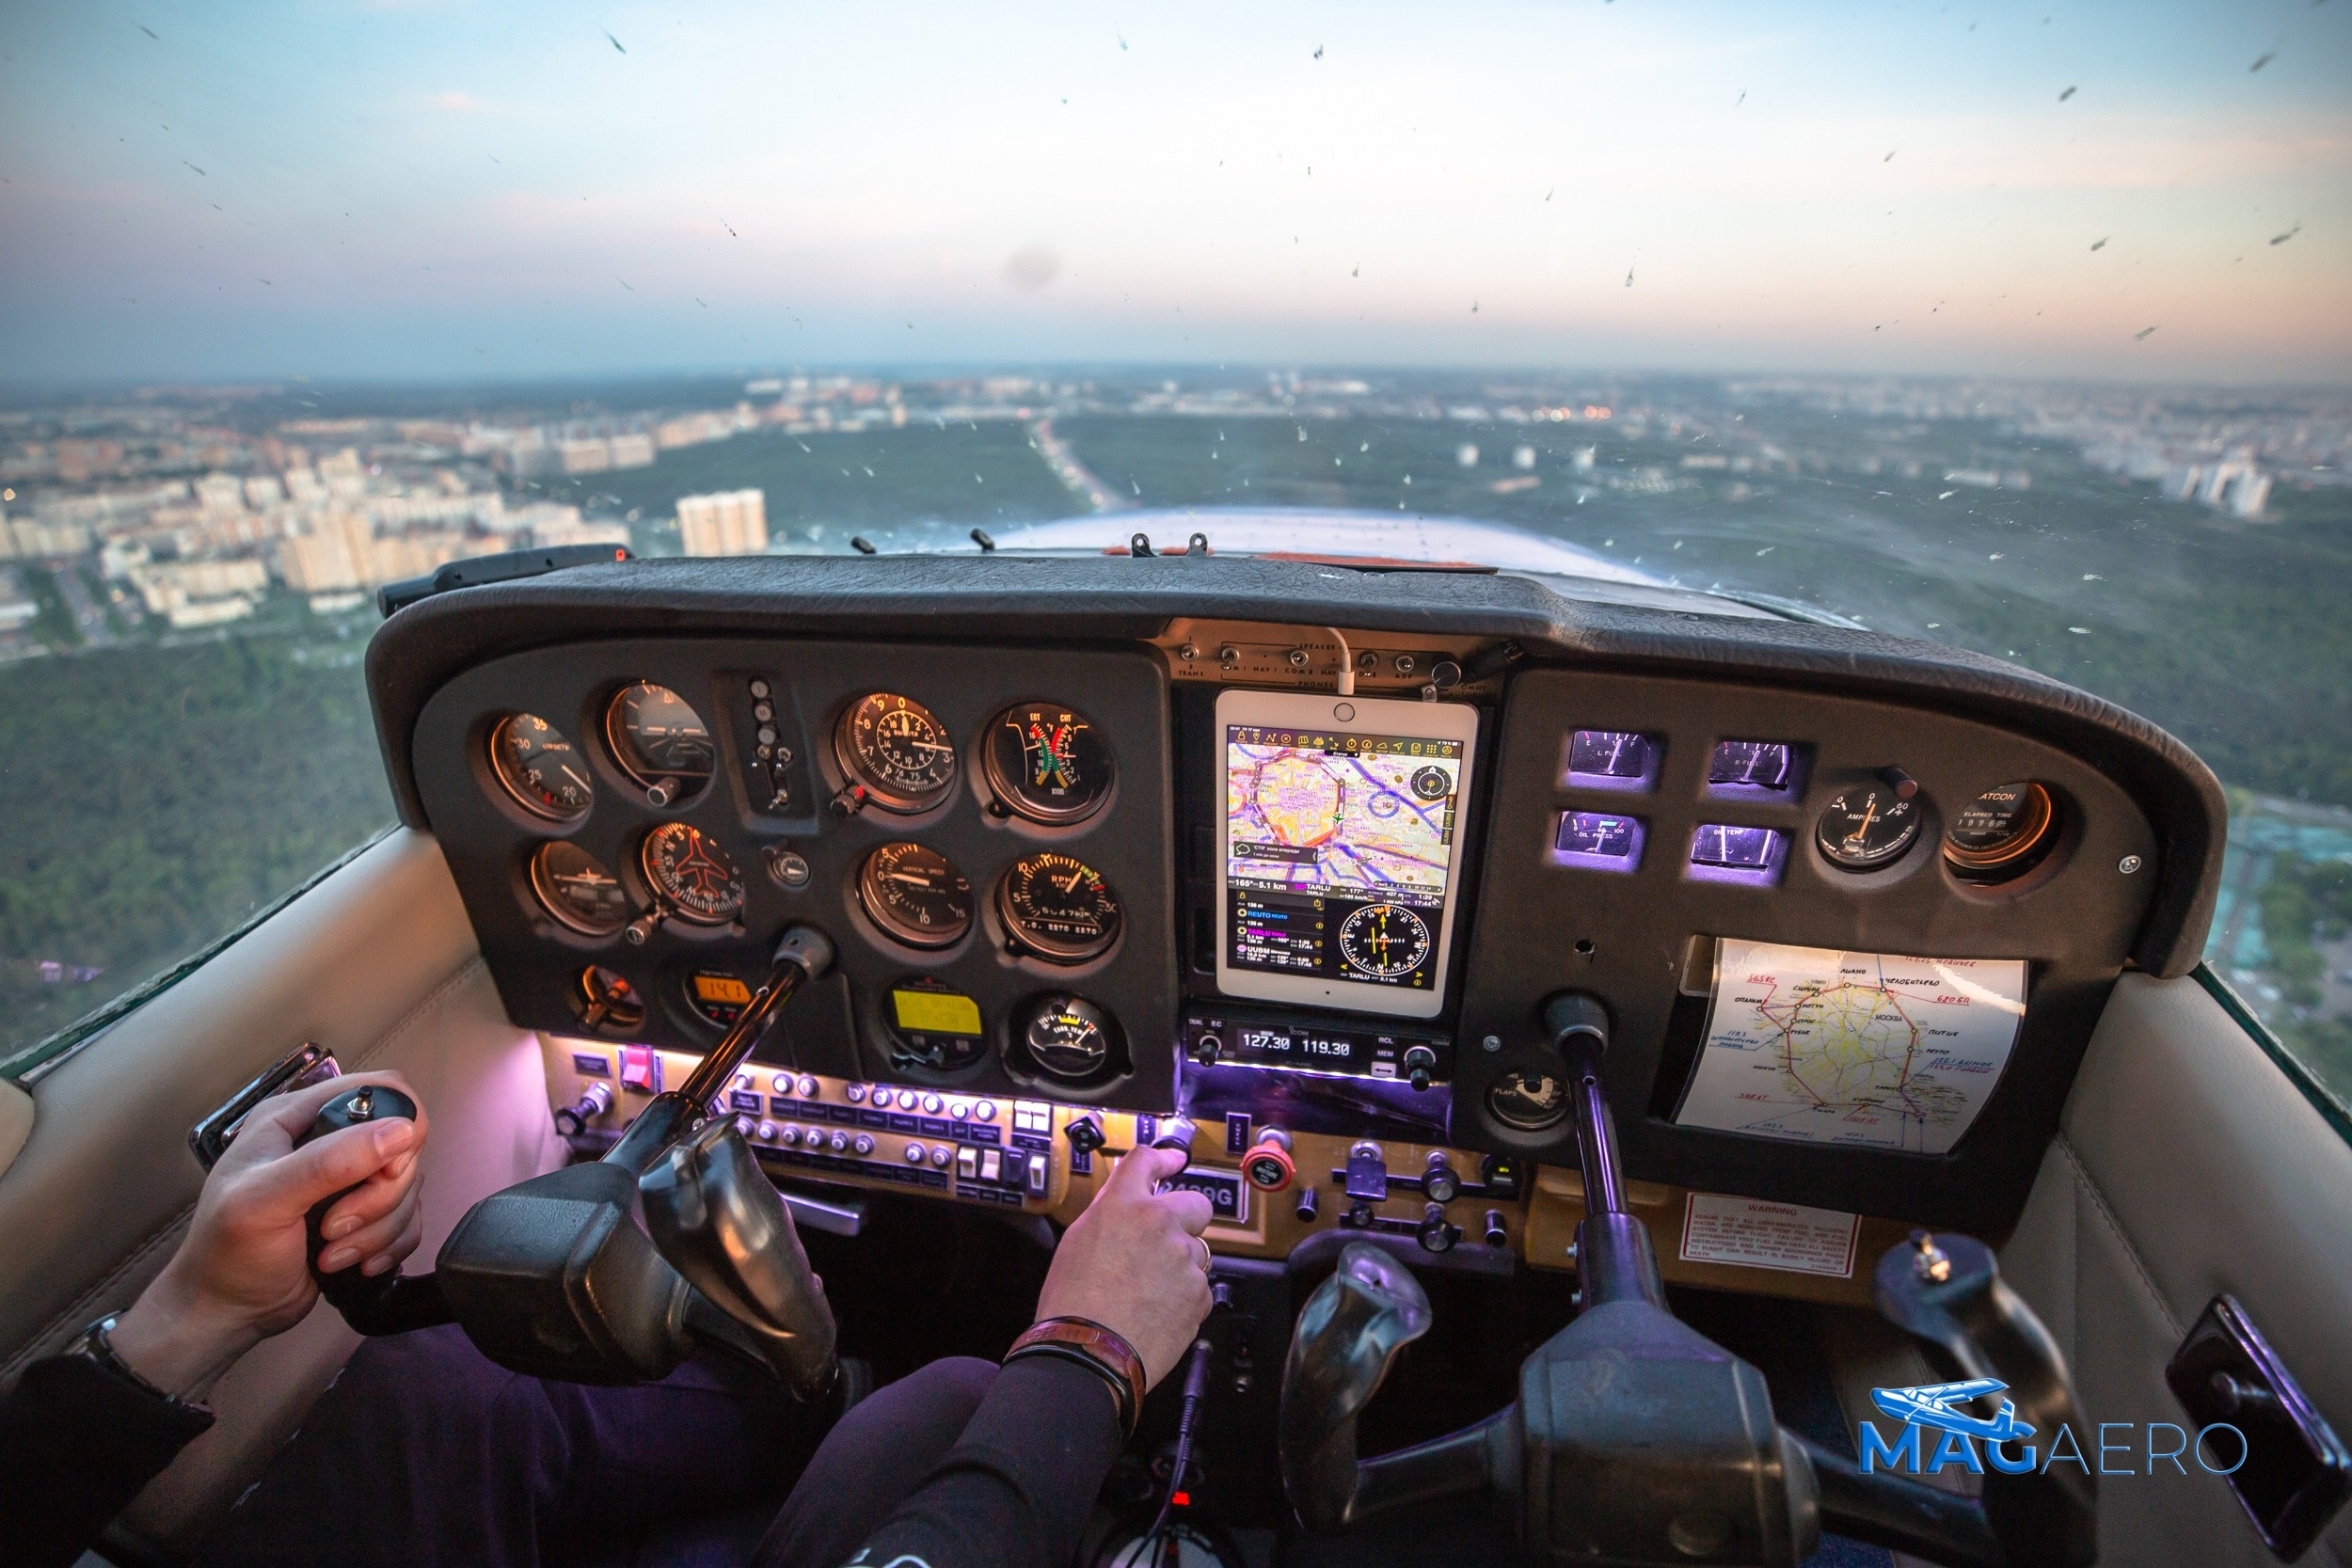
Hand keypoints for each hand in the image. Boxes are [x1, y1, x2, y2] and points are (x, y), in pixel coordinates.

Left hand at [108, 1071, 428, 1398]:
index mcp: (296, 1117)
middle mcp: (328, 1141)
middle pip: (402, 1147)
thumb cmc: (228, 1254)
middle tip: (335, 1227)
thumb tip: (403, 1131)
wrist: (225, 1314)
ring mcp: (349, 1181)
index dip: (396, 1127)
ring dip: (377, 1230)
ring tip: (331, 1253)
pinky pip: (408, 1221)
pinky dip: (388, 1248)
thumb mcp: (265, 1201)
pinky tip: (352, 1265)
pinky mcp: (365, 1218)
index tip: (382, 1172)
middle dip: (379, 1196)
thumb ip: (329, 1162)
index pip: (380, 1090)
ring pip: (407, 1189)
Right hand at [1035, 1143, 1212, 1387]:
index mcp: (1122, 1206)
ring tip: (1148, 1291)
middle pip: (1196, 1203)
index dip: (1163, 1158)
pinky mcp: (1199, 1292)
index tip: (1174, 1160)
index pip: (1146, 1161)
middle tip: (1167, 1241)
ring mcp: (1183, 1258)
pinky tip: (1156, 1311)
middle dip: (1187, 1218)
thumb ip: (1111, 1215)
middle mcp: (1159, 1223)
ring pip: (1196, 1251)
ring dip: (1181, 1264)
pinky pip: (1199, 1287)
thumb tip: (1127, 1206)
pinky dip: (1184, 1297)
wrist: (1089, 1354)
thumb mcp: (1078, 1241)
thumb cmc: (1073, 1304)